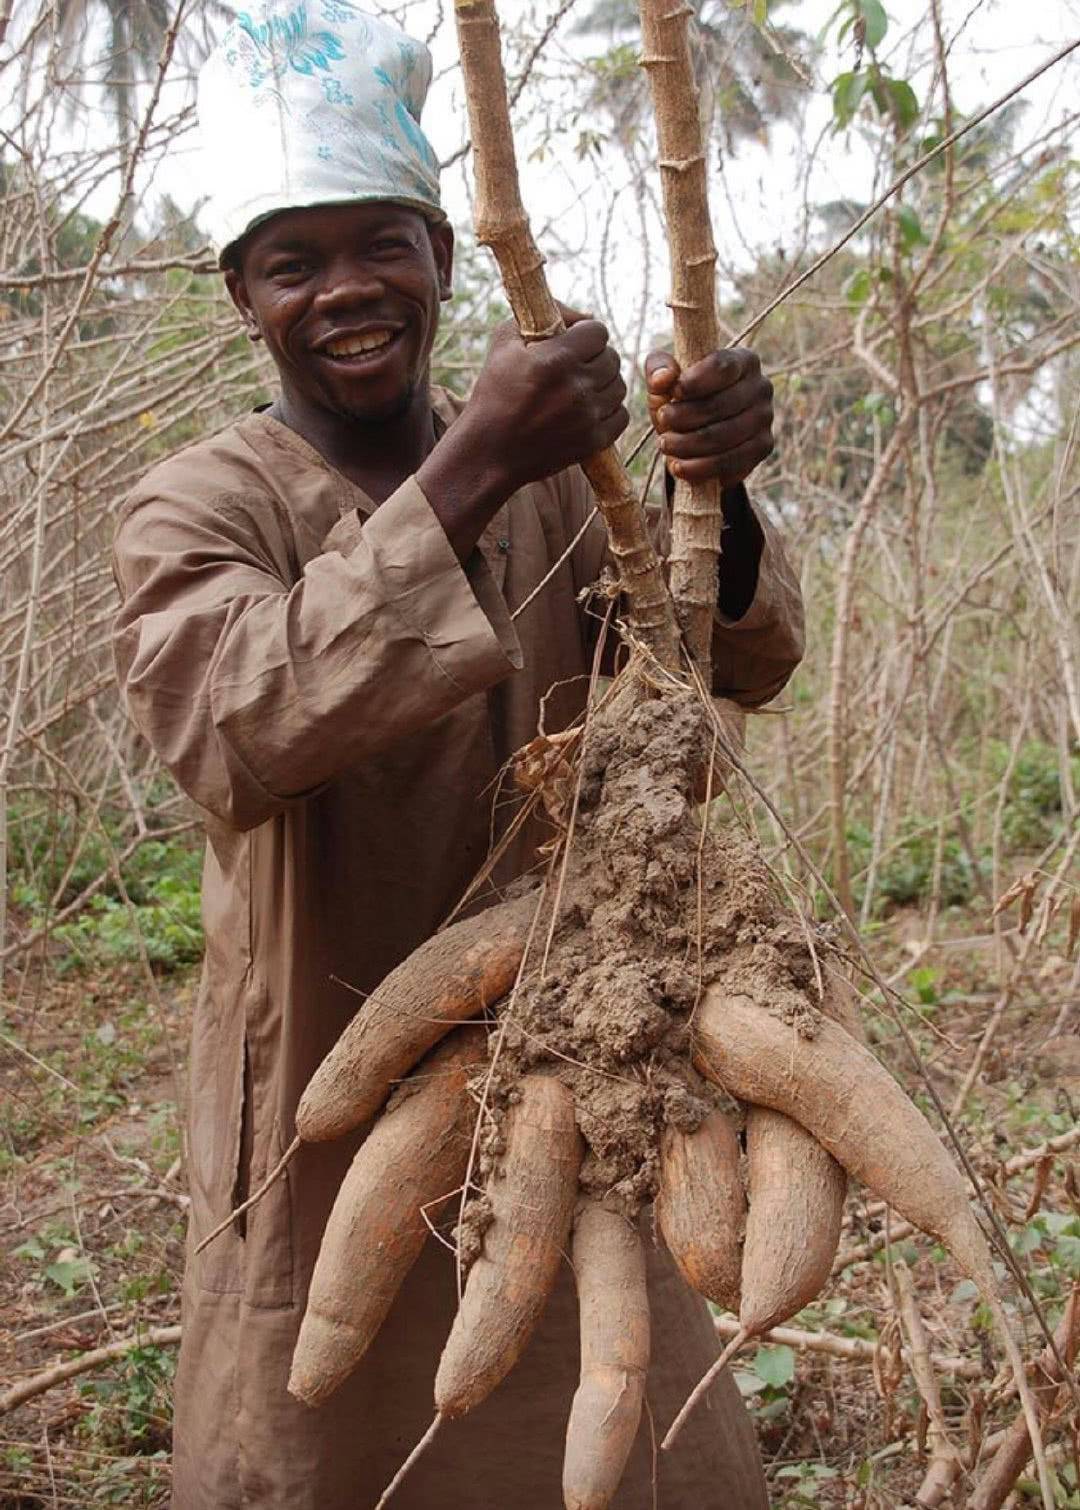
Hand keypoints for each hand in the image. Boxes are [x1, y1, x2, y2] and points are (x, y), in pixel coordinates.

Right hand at [464, 306, 628, 492]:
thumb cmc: (493, 393)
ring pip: (619, 386)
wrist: (489, 452)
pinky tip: (588, 410)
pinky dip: (609, 411)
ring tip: (581, 389)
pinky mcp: (593, 441)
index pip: (598, 331)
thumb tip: (584, 315)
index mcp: (556, 358)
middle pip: (612, 358)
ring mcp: (588, 416)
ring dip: (603, 384)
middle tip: (575, 367)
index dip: (585, 333)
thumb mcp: (504, 342)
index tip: (572, 342)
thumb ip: (543, 315)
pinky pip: (621, 416)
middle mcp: (577, 386)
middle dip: (595, 357)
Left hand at [646, 347, 772, 486]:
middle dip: (684, 416)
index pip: (722, 366)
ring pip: (724, 437)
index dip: (695, 381)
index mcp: (742, 360)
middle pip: (721, 405)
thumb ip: (658, 369)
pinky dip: (700, 468)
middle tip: (662, 421)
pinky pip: (730, 462)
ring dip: (687, 444)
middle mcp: (761, 387)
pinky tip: (679, 466)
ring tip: (665, 444)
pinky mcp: (763, 447)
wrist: (703, 428)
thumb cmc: (683, 396)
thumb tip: (662, 379)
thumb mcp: (666, 379)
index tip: (673, 392)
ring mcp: (765, 418)